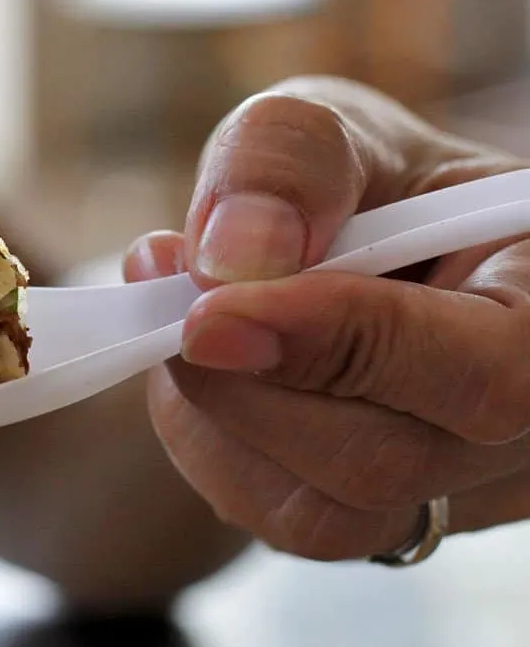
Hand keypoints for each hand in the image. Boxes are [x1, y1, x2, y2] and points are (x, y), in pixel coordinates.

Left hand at [124, 76, 529, 560]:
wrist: (333, 246)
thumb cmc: (345, 180)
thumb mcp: (322, 126)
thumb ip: (286, 163)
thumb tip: (234, 258)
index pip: (483, 370)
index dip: (339, 344)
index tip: (208, 312)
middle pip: (385, 460)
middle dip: (242, 384)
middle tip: (162, 302)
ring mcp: (464, 488)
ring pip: (324, 513)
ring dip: (216, 418)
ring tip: (179, 321)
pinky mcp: (386, 520)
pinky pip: (283, 520)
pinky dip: (214, 446)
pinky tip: (209, 373)